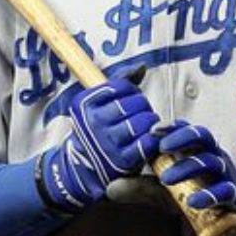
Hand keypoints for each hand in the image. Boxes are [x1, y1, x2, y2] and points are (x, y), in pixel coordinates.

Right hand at [40, 70, 160, 211]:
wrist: (83, 168)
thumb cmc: (97, 130)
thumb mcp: (98, 104)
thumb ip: (120, 83)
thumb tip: (141, 67)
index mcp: (85, 104)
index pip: (121, 86)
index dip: (132, 91)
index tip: (129, 99)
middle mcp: (94, 122)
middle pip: (135, 103)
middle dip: (143, 106)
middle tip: (140, 113)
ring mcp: (108, 142)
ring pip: (143, 121)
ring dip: (150, 121)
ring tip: (145, 125)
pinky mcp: (122, 160)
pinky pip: (146, 142)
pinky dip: (152, 138)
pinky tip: (148, 138)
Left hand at [156, 120, 235, 235]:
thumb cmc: (210, 185)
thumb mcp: (186, 176)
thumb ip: (158, 175)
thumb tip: (122, 178)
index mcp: (204, 147)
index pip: (189, 129)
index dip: (173, 127)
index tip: (153, 130)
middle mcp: (216, 154)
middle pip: (202, 137)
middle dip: (181, 138)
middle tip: (161, 148)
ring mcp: (227, 172)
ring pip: (209, 162)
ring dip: (186, 168)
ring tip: (165, 179)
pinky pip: (224, 191)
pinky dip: (208, 195)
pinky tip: (192, 202)